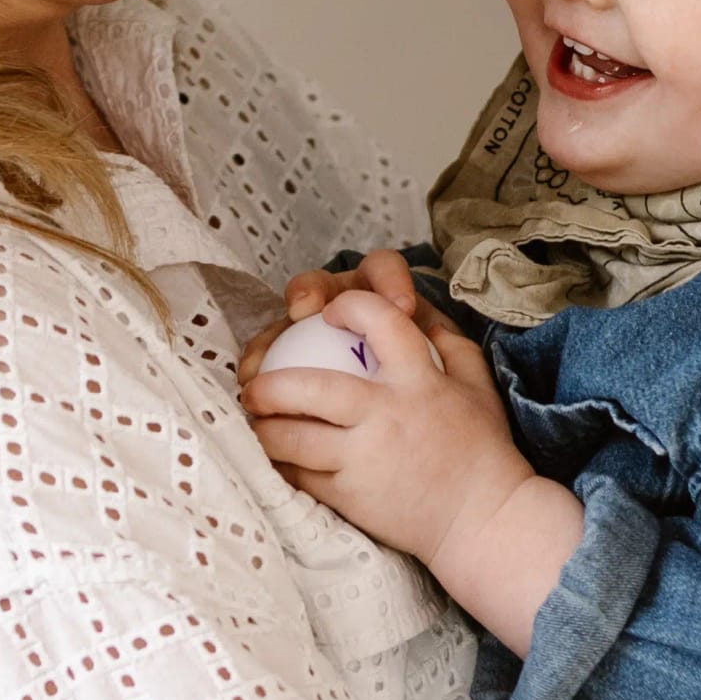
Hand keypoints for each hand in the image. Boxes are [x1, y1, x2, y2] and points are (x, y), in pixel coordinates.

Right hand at [236, 250, 453, 387]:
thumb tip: (445, 339)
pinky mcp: (285, 352)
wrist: (408, 429)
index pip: (384, 271)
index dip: (388, 279)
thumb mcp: (445, 370)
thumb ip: (449, 352)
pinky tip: (251, 378)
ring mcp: (310, 328)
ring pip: (286, 317)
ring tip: (268, 354)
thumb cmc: (425, 393)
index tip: (400, 304)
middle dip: (314, 288)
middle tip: (308, 309)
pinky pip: (268, 350)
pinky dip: (259, 360)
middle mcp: (342, 303)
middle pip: (324, 284)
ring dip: (275, 330)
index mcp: (382, 297)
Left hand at [240, 286, 587, 645]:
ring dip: (263, 428)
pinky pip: (299, 476)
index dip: (346, 306)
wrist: (481, 520)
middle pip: (309, 387)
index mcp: (419, 380)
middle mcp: (387, 415)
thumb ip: (447, 341)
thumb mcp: (476, 385)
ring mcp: (364, 459)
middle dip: (269, 383)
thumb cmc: (481, 449)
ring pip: (291, 439)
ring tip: (254, 421)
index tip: (327, 313)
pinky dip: (280, 464)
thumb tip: (414, 309)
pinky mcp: (350, 497)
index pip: (378, 319)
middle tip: (253, 384)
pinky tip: (274, 457)